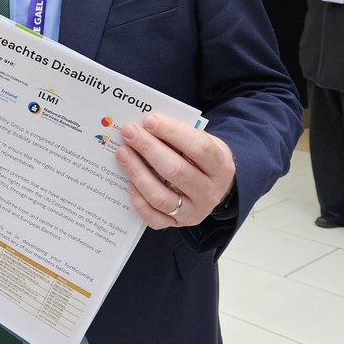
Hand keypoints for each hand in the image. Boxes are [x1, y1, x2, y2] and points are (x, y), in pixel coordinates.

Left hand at [115, 112, 235, 229]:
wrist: (213, 187)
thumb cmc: (201, 159)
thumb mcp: (202, 142)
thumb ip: (180, 134)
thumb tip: (146, 124)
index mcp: (221, 167)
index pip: (199, 147)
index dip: (172, 132)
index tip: (149, 120)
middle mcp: (209, 193)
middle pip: (176, 171)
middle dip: (148, 148)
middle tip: (129, 132)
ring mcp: (193, 212)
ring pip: (161, 196)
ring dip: (138, 172)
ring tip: (122, 153)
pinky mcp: (177, 224)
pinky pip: (154, 218)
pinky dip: (139, 201)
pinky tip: (128, 182)